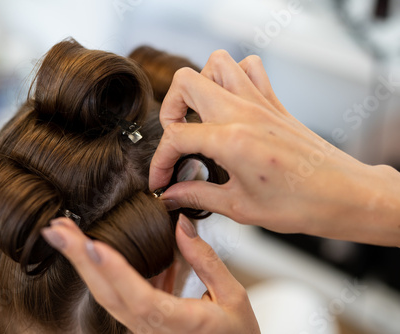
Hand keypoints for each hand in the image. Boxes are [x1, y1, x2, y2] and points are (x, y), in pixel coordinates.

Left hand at [41, 216, 259, 333]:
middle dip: (79, 259)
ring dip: (83, 263)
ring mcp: (143, 327)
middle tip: (55, 231)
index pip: (140, 297)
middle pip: (107, 293)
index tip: (92, 245)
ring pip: (105, 293)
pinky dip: (103, 269)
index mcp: (178, 324)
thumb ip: (206, 261)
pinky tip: (95, 249)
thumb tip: (181, 226)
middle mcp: (152, 328)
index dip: (115, 271)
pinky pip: (117, 294)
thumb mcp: (233, 297)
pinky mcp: (142, 320)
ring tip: (65, 235)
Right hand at [149, 50, 399, 246]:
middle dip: (170, 110)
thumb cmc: (299, 204)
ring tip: (199, 115)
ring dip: (200, 85)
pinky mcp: (273, 103)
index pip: (176, 137)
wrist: (342, 194)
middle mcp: (243, 113)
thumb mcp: (239, 207)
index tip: (161, 179)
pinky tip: (229, 104)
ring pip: (218, 64)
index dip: (160, 161)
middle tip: (175, 138)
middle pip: (187, 83)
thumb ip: (197, 195)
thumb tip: (172, 194)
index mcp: (232, 140)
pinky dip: (233, 77)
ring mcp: (260, 102)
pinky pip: (249, 68)